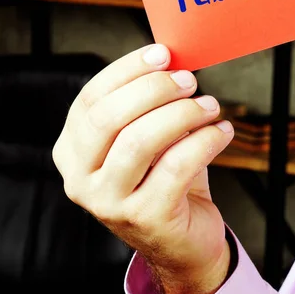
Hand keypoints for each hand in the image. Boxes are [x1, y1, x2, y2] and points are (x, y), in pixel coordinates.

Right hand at [52, 44, 234, 293]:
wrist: (182, 239)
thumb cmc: (164, 179)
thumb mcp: (148, 138)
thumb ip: (148, 105)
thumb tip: (172, 61)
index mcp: (72, 151)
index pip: (91, 99)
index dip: (128, 70)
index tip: (163, 53)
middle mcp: (80, 179)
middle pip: (109, 118)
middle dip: (154, 89)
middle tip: (190, 81)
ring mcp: (110, 203)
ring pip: (140, 141)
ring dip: (183, 114)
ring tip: (209, 106)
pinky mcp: (147, 218)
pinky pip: (178, 166)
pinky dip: (206, 140)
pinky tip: (222, 131)